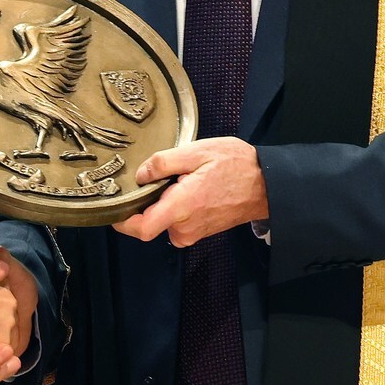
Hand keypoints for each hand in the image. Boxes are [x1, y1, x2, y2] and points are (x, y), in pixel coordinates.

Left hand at [114, 137, 269, 245]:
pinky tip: (189, 188)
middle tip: (157, 179)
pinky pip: (178, 223)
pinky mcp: (201, 231)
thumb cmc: (235, 165)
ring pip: (164, 221)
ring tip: (180, 180)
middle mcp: (185, 227)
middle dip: (147, 203)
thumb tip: (140, 175)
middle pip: (149, 223)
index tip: (117, 207)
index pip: (142, 229)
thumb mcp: (196, 152)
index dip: (123, 222)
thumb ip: (162, 162)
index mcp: (181, 208)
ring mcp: (194, 232)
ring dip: (164, 204)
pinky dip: (176, 208)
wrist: (267, 183)